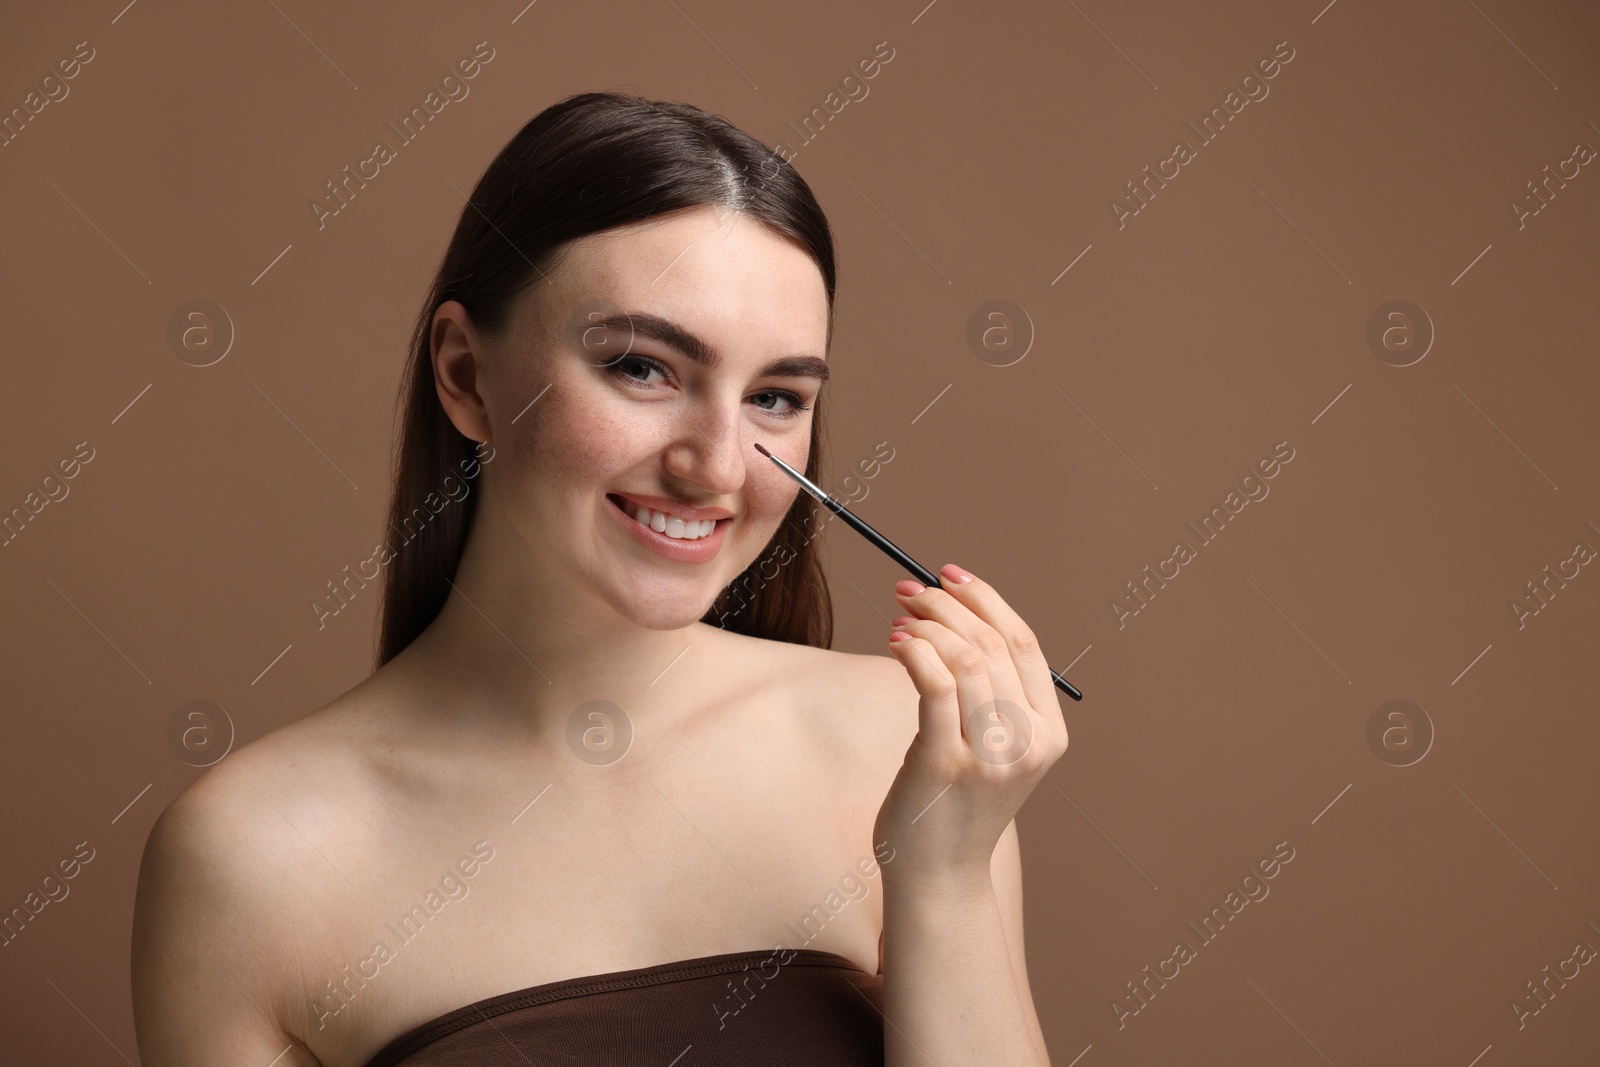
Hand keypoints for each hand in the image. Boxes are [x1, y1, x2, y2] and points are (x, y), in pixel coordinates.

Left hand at [873, 564, 1068, 891]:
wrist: (939, 874)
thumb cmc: (958, 803)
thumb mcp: (995, 748)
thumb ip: (992, 694)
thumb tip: (954, 613)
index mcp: (1051, 734)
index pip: (1024, 643)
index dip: (986, 599)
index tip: (951, 574)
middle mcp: (1029, 743)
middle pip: (991, 645)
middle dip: (947, 605)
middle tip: (911, 590)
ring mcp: (990, 756)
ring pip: (963, 658)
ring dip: (926, 624)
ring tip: (901, 617)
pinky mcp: (944, 763)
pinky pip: (933, 683)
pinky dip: (914, 650)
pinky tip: (897, 642)